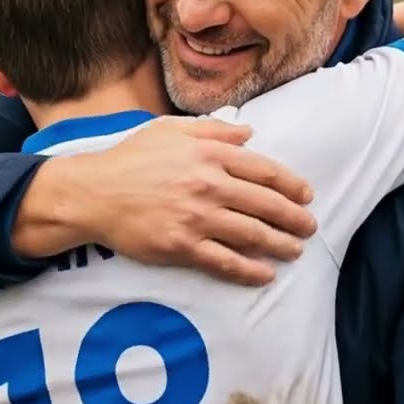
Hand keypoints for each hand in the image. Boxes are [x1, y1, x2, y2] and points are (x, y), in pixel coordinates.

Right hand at [17, 116, 317, 285]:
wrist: (94, 193)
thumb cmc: (131, 158)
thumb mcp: (170, 130)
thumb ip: (212, 129)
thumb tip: (248, 133)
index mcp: (209, 153)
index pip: (264, 170)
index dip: (291, 184)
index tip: (306, 195)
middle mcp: (208, 184)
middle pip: (265, 204)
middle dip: (293, 218)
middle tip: (309, 227)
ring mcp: (197, 217)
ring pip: (251, 234)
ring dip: (279, 244)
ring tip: (295, 250)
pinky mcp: (182, 246)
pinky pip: (224, 262)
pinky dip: (249, 270)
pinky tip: (265, 274)